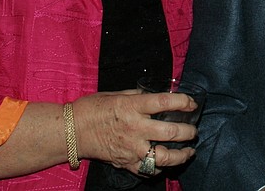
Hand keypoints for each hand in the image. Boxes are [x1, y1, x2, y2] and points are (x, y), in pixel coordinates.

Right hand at [73, 90, 197, 174]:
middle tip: (193, 130)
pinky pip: (148, 169)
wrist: (71, 131)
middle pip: (171, 132)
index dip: (184, 102)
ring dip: (181, 155)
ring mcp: (131, 148)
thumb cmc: (92, 108)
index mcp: (133, 106)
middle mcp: (135, 128)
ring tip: (189, 151)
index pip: (166, 103)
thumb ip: (140, 97)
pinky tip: (166, 162)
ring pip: (164, 157)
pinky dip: (160, 167)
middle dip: (188, 131)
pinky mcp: (125, 162)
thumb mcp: (118, 95)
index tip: (192, 103)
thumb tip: (158, 97)